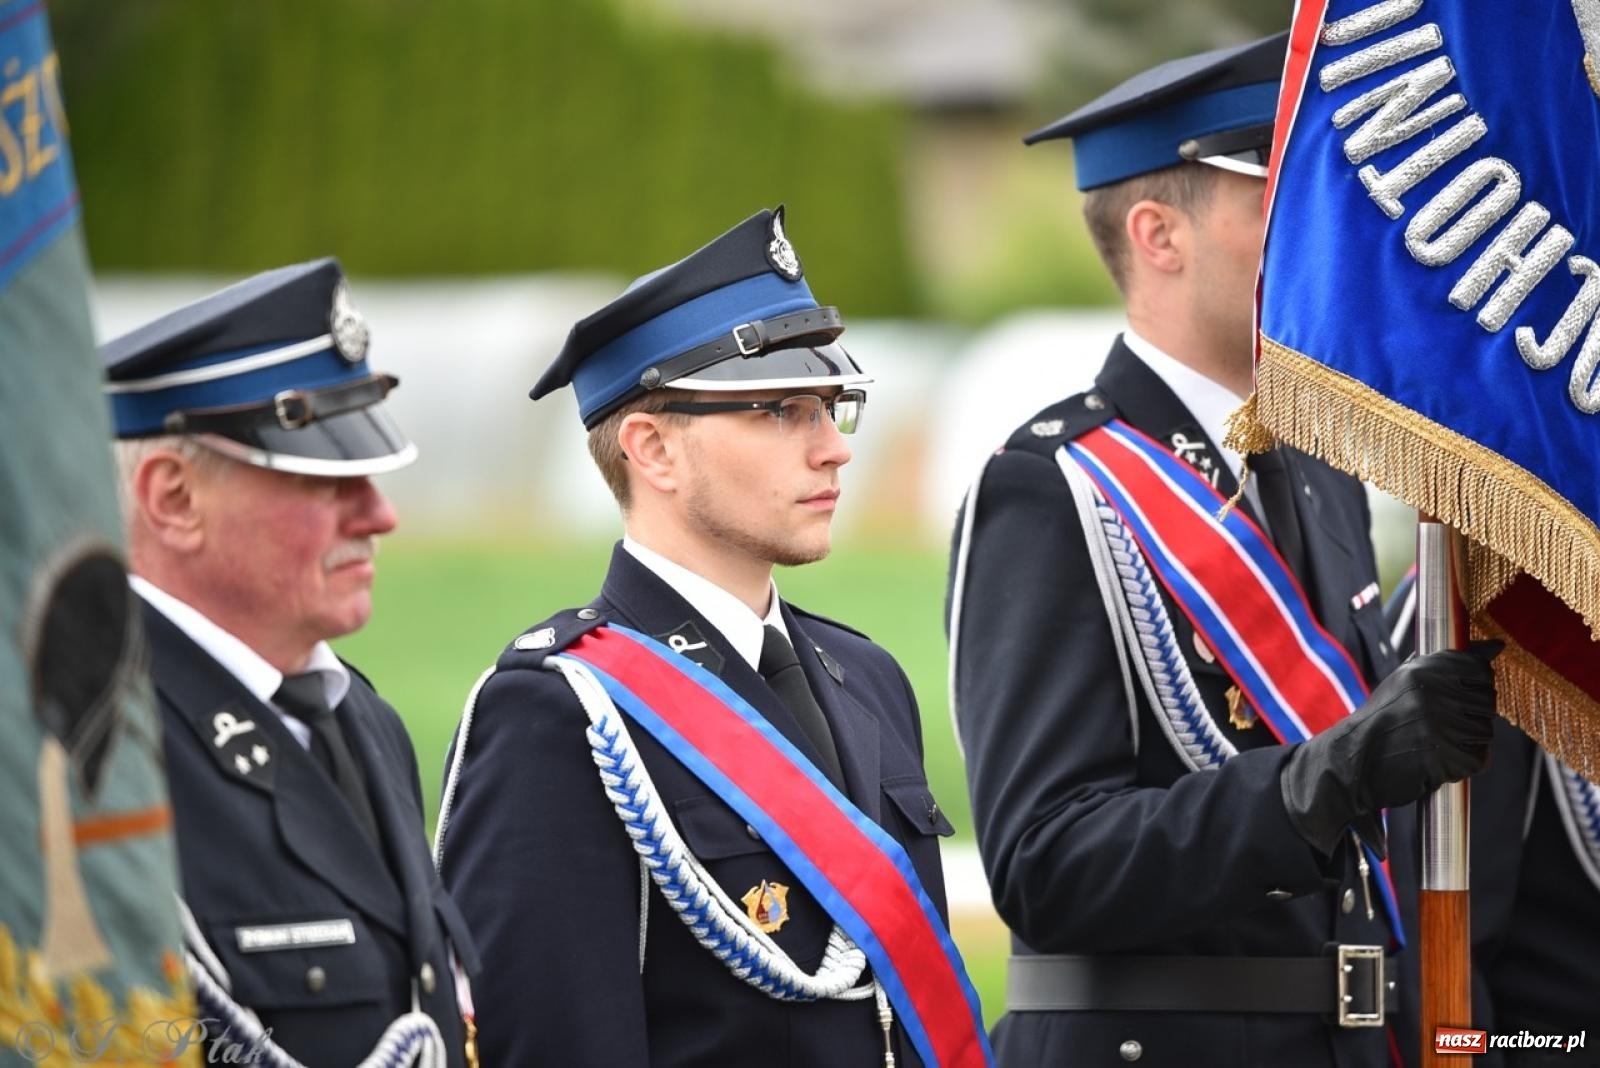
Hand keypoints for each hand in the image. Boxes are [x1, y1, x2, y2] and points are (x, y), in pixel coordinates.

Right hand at [1280, 642, 1498, 854]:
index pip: (1478, 669)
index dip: (1474, 686)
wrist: (1352, 760)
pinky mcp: (1446, 756)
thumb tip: (1496, 646)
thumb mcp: (1406, 681)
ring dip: (1466, 741)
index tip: (1457, 696)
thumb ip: (1448, 664)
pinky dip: (1463, 764)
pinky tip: (1437, 759)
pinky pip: (1478, 759)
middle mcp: (1434, 693)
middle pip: (1486, 702)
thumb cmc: (1381, 720)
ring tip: (1433, 743)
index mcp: (1423, 670)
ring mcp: (1440, 725)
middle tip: (1438, 726)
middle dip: (1469, 716)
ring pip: (1484, 732)